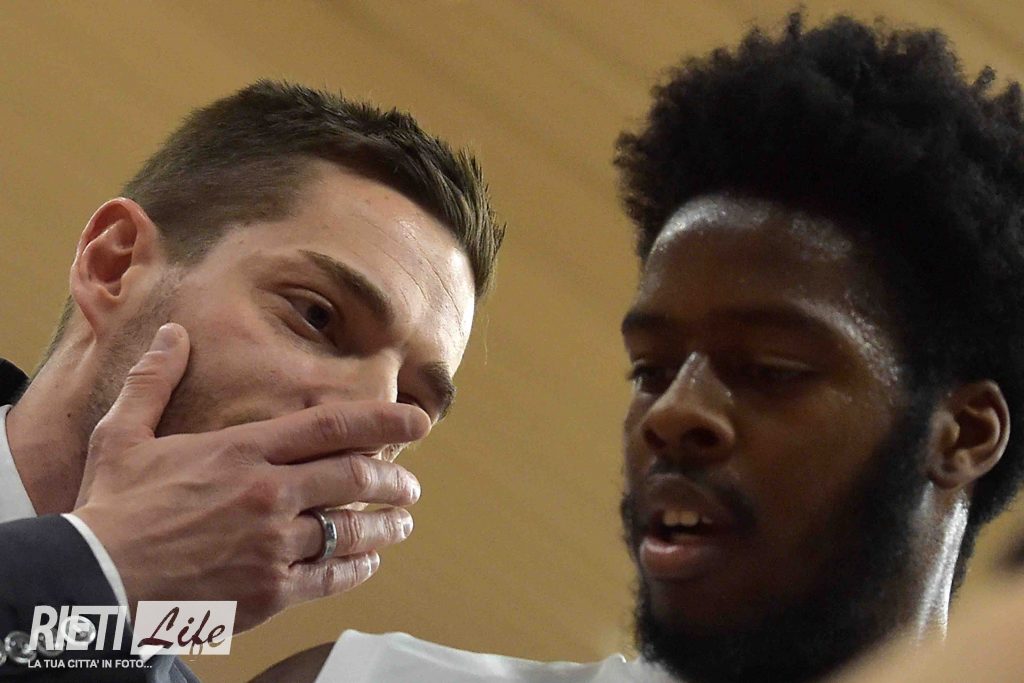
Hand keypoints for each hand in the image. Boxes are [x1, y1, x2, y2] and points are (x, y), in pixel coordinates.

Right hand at [73, 323, 429, 631]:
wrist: (92, 584)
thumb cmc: (109, 509)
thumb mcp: (122, 436)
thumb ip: (154, 382)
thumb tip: (171, 334)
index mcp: (243, 451)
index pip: (333, 425)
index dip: (385, 421)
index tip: (420, 421)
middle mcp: (269, 494)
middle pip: (356, 478)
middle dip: (395, 481)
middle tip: (411, 486)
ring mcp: (274, 545)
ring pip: (352, 530)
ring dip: (387, 524)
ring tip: (403, 523)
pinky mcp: (270, 591)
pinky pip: (331, 577)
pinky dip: (358, 568)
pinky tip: (368, 562)